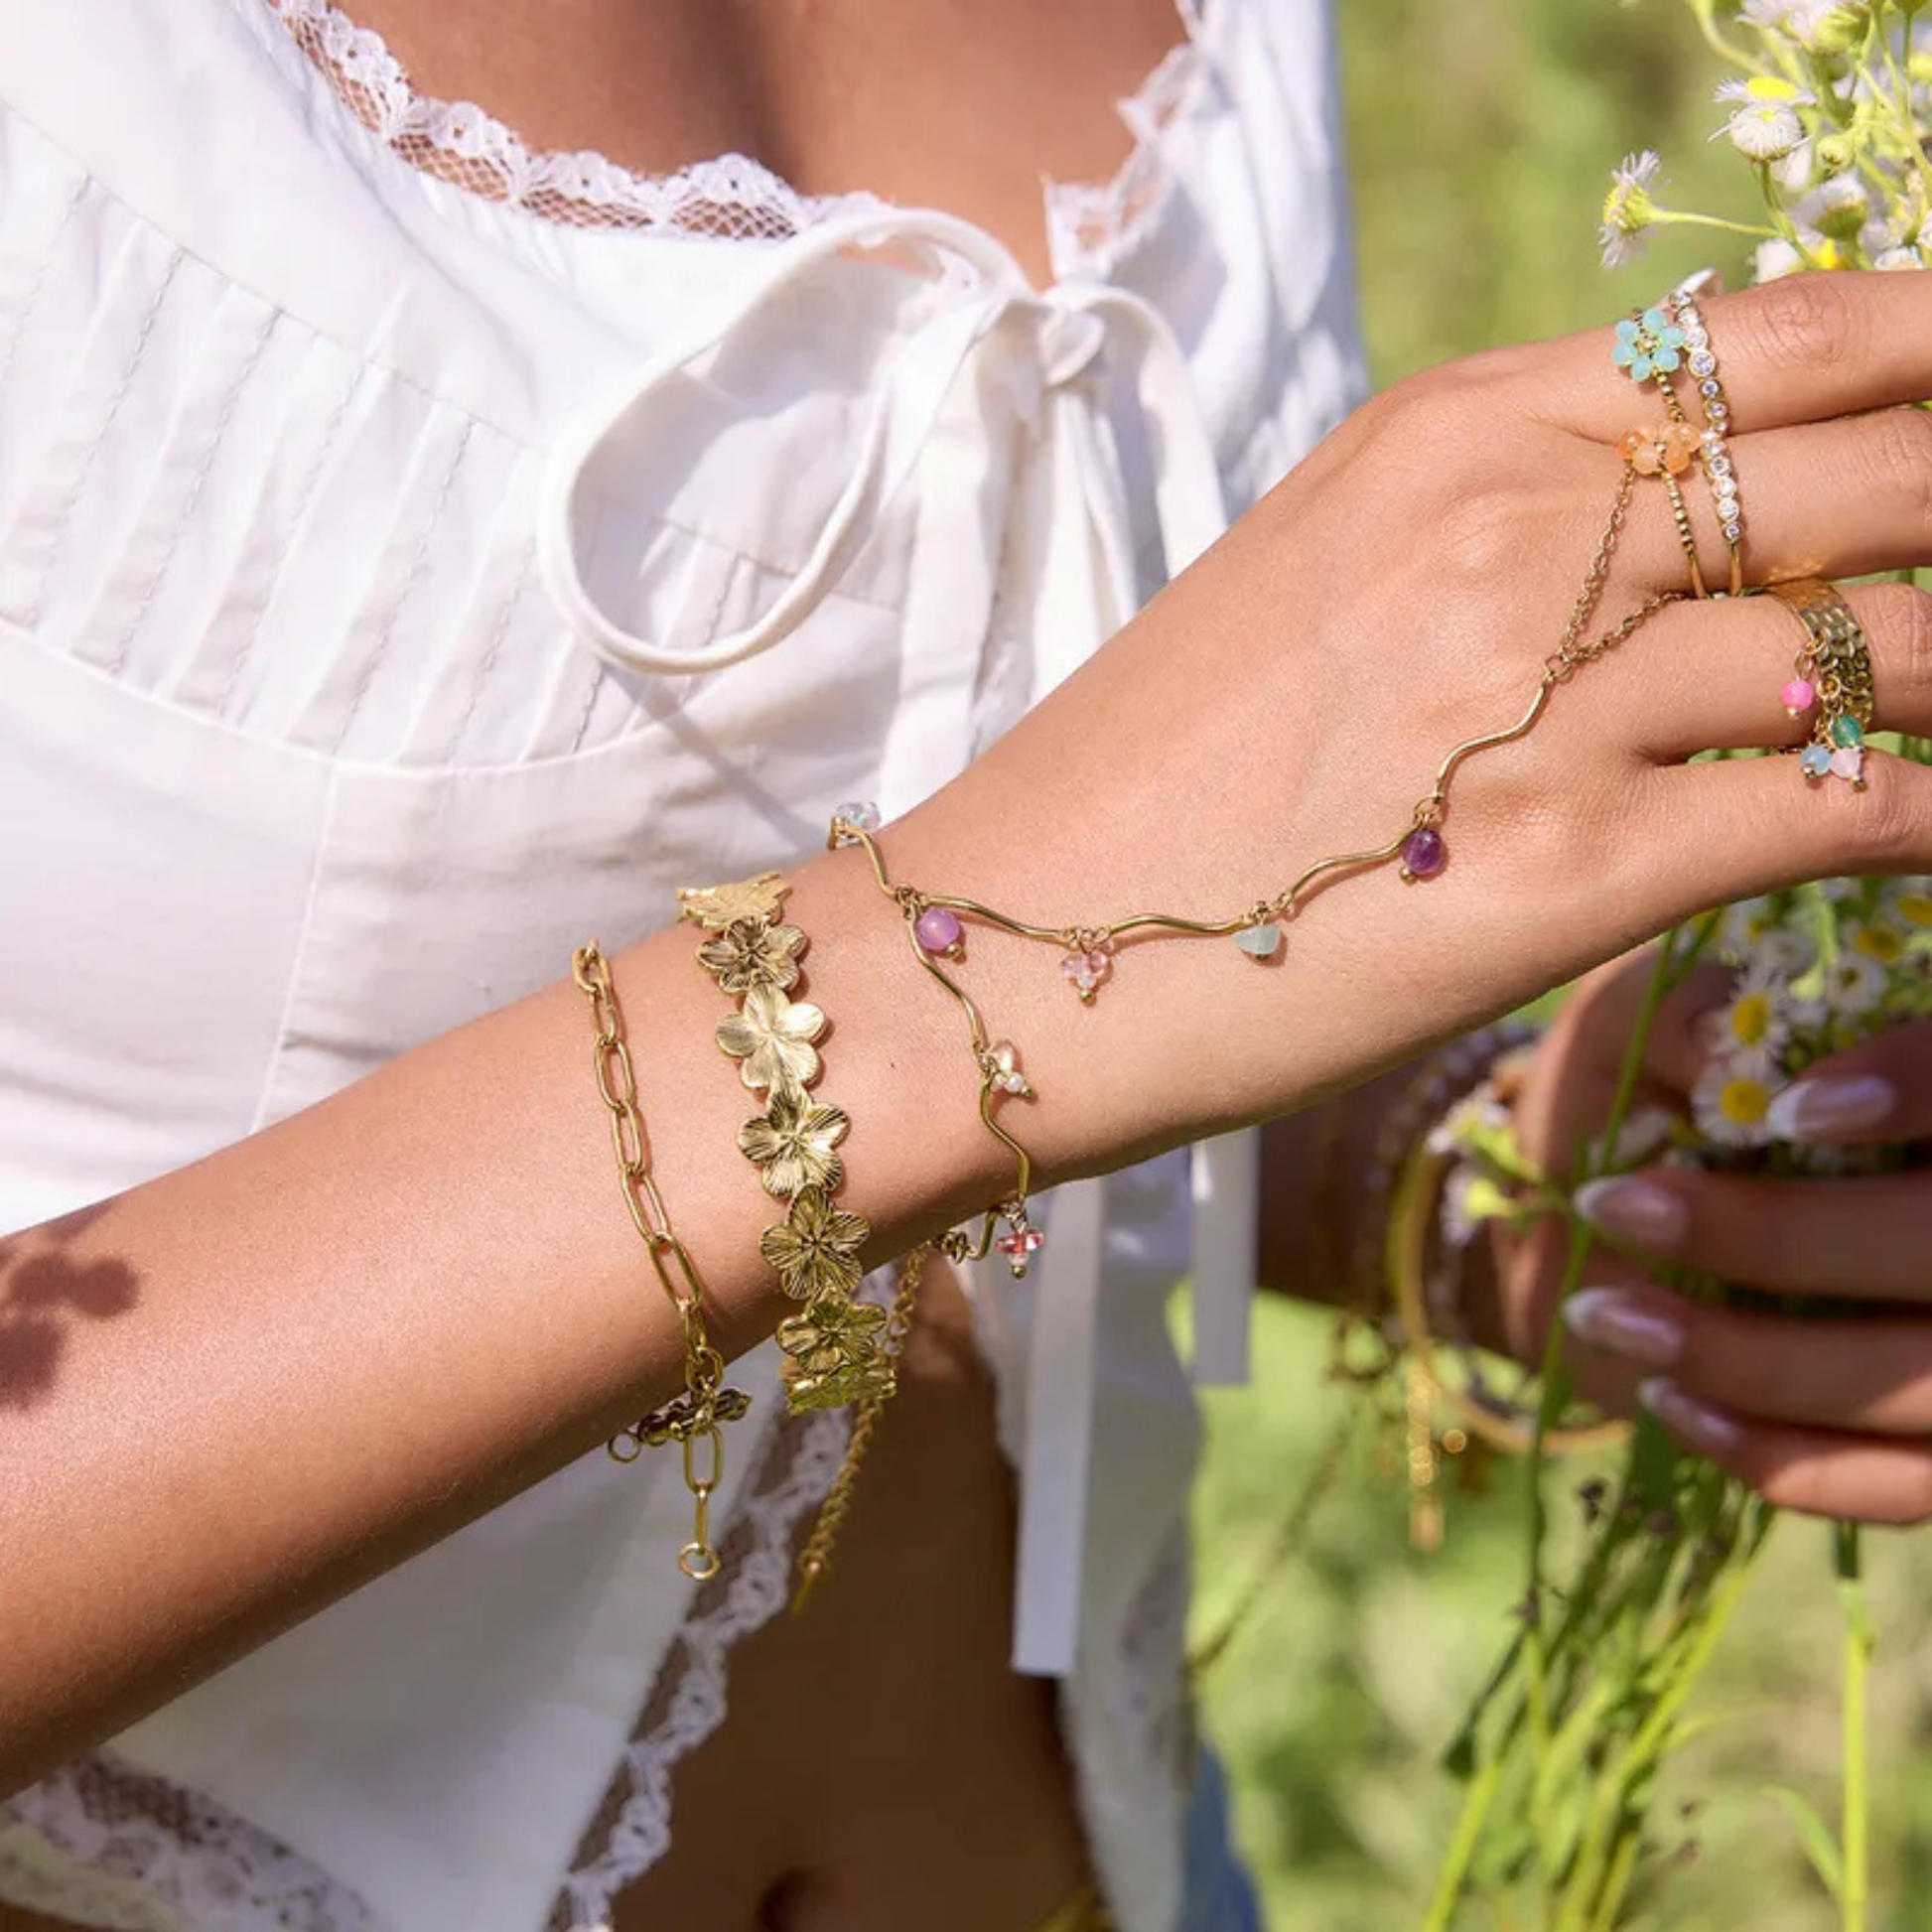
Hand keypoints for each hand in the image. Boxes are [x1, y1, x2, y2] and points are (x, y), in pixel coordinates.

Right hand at [884, 272, 1931, 1179]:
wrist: (1008, 944)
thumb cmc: (1155, 776)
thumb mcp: (1323, 576)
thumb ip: (1506, 523)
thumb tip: (1687, 529)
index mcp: (1458, 431)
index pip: (1788, 339)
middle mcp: (1519, 530)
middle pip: (1888, 472)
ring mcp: (1544, 695)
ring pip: (1891, 648)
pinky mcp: (1560, 868)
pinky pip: (1839, 814)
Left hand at [1495, 951, 1931, 1524]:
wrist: (1603, 1213)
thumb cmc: (1637, 1095)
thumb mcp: (1643, 1025)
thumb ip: (1686, 1016)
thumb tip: (1723, 1056)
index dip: (1919, 1084)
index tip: (1789, 1111)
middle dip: (1774, 1238)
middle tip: (1612, 1206)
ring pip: (1921, 1380)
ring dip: (1749, 1358)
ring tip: (1605, 1313)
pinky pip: (1901, 1485)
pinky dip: (1781, 1456)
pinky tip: (1670, 1399)